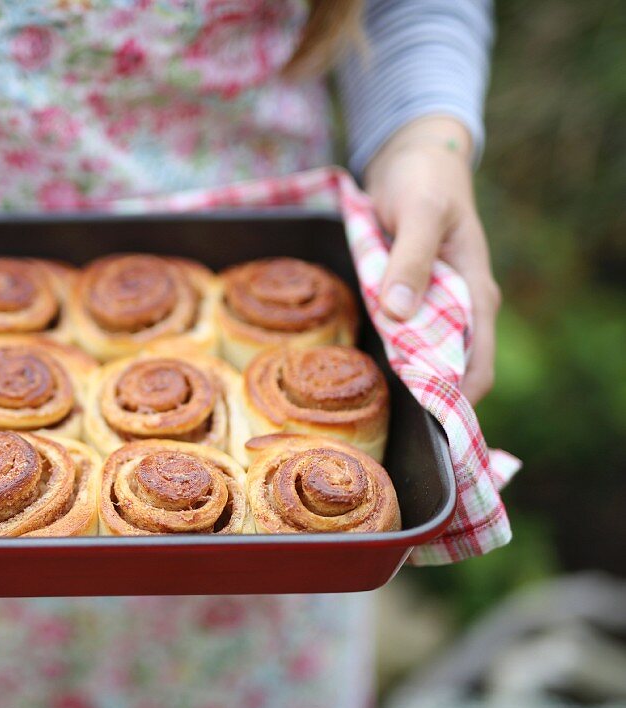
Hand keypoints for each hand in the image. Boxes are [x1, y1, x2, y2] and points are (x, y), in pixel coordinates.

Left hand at [364, 116, 500, 404]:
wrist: (413, 154)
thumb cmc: (425, 181)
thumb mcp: (420, 214)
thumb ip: (410, 261)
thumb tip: (399, 315)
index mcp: (475, 294)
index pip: (476, 368)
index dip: (453, 401)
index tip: (422, 423)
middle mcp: (459, 307)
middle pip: (446, 370)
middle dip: (420, 395)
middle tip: (381, 415)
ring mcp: (434, 303)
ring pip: (419, 354)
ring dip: (398, 372)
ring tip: (366, 394)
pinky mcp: (409, 295)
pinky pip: (399, 332)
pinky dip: (385, 346)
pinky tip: (360, 357)